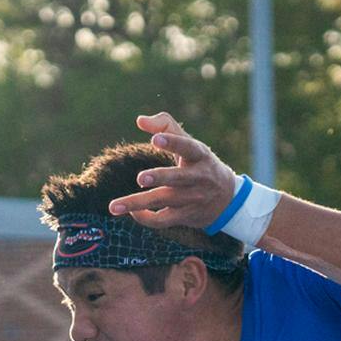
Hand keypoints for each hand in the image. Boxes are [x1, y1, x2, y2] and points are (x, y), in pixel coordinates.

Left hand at [105, 113, 240, 230]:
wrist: (227, 199)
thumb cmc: (199, 164)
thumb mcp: (190, 143)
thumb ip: (166, 125)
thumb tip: (139, 120)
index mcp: (200, 155)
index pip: (188, 147)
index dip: (173, 143)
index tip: (156, 139)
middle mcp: (198, 178)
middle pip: (177, 178)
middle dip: (160, 177)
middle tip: (140, 177)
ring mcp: (193, 199)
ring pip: (164, 201)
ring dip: (139, 204)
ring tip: (114, 206)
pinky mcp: (186, 216)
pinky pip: (164, 220)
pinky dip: (146, 218)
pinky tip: (132, 212)